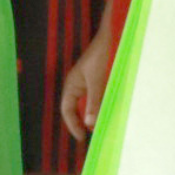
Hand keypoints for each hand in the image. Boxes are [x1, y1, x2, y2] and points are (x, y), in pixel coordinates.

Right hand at [60, 20, 111, 141]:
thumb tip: (90, 124)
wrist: (107, 38)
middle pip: (74, 109)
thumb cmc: (99, 56)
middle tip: (89, 137)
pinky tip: (105, 113)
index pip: (67, 110)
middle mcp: (76, 86)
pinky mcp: (95, 81)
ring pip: (85, 104)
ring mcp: (85, 84)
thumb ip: (94, 102)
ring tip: (97, 129)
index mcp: (71, 85)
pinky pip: (94, 98)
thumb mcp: (96, 81)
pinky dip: (97, 108)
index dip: (72, 124)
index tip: (82, 137)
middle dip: (79, 123)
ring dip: (90, 116)